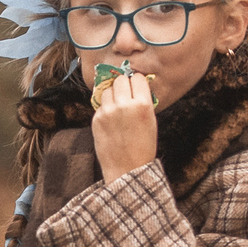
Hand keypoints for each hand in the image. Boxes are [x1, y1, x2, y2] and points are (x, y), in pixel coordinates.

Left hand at [90, 68, 158, 182]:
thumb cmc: (143, 146)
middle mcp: (124, 105)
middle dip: (123, 85)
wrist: (127, 168)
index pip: (137, 78)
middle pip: (120, 80)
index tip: (136, 87)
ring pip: (108, 90)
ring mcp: (108, 112)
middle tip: (126, 95)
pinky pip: (101, 104)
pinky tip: (111, 120)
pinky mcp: (96, 119)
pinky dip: (105, 108)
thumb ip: (142, 102)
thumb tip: (135, 86)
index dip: (136, 82)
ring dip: (112, 94)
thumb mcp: (150, 121)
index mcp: (143, 104)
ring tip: (118, 107)